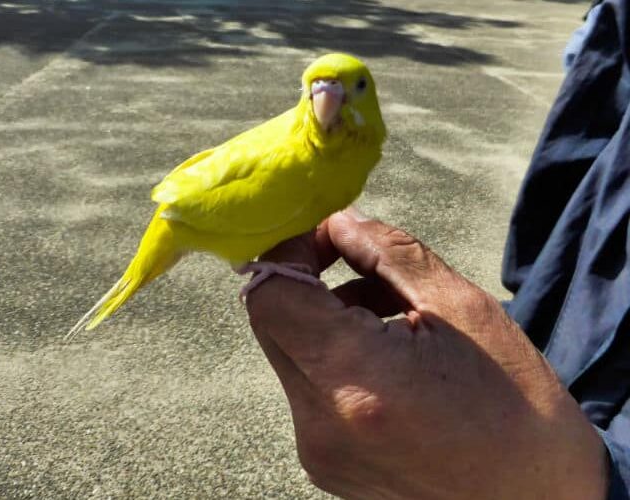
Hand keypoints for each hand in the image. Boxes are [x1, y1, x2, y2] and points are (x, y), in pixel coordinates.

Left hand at [245, 210, 607, 499]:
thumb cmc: (518, 406)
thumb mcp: (462, 308)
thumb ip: (389, 253)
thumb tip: (340, 221)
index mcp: (357, 379)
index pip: (272, 295)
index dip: (289, 250)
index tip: (325, 234)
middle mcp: (321, 422)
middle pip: (272, 323)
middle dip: (307, 280)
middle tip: (357, 261)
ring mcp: (318, 450)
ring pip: (290, 353)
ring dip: (325, 319)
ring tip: (392, 313)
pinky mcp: (323, 463)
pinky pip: (307, 389)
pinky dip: (334, 357)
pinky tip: (386, 354)